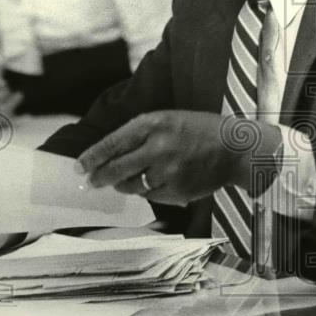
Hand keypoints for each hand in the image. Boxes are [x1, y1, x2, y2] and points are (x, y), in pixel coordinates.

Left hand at [77, 111, 282, 205]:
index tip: (79, 166)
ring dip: (126, 185)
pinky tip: (160, 181)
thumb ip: (140, 134)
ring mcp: (168, 171)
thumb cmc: (200, 131)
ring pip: (132, 186)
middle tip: (92, 182)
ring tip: (130, 180)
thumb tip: (107, 155)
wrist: (236, 149)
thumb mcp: (169, 119)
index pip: (113, 143)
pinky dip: (150, 191)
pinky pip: (152, 196)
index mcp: (155, 123)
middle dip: (100, 177)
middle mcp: (159, 147)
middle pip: (116, 169)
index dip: (92, 157)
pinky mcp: (177, 190)